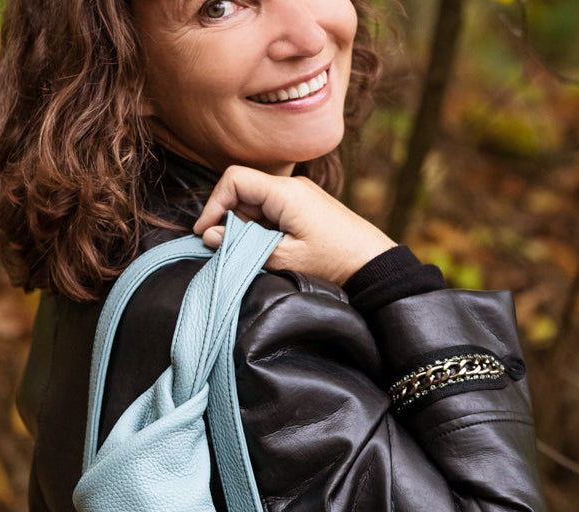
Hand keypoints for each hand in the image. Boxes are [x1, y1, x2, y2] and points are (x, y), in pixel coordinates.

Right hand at [193, 166, 395, 285]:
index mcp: (284, 192)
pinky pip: (272, 212)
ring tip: (252, 256)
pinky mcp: (305, 207)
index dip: (213, 205)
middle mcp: (291, 186)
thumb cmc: (334, 261)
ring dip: (246, 229)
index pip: (234, 180)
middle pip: (243, 192)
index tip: (205, 234)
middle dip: (228, 221)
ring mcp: (299, 196)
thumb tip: (211, 237)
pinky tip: (268, 252)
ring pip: (256, 204)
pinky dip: (262, 230)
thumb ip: (245, 246)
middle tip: (226, 252)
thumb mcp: (286, 259)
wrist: (373, 264)